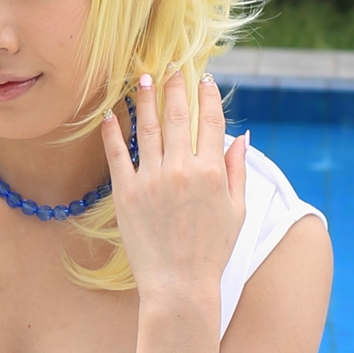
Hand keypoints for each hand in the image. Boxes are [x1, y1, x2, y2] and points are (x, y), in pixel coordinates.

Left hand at [102, 71, 246, 301]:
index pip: (210, 121)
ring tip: (141, 78)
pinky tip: (110, 114)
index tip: (203, 78)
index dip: (207, 96)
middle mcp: (182, 169)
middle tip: (170, 66)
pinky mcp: (126, 193)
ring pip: (146, 128)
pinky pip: (117, 154)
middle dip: (174, 86)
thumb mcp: (237, 211)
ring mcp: (152, 180)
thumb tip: (243, 137)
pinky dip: (112, 131)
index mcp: (212, 171)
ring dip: (144, 99)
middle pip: (177, 116)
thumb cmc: (212, 252)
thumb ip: (237, 171)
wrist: (180, 286)